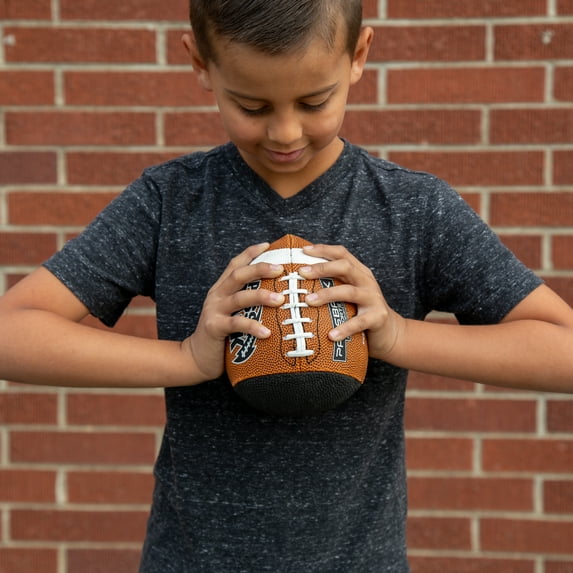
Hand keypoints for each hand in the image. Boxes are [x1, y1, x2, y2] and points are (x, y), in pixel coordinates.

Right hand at [181, 242, 285, 381]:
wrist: (197, 358)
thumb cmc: (223, 335)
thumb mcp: (233, 313)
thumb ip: (248, 303)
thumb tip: (280, 296)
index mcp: (222, 288)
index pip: (235, 264)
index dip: (250, 253)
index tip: (269, 245)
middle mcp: (217, 295)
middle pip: (238, 275)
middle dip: (260, 269)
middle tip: (281, 269)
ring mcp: (214, 310)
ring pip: (239, 297)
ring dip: (261, 296)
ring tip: (280, 299)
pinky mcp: (214, 327)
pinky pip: (236, 324)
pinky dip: (253, 326)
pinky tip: (267, 332)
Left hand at [299, 243, 404, 360]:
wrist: (391, 333)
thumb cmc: (360, 312)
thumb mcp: (348, 294)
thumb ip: (331, 285)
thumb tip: (296, 283)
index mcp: (358, 272)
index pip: (342, 253)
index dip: (323, 249)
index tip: (303, 250)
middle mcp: (366, 281)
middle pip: (345, 267)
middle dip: (322, 268)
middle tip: (301, 273)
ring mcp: (373, 298)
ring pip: (349, 292)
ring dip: (327, 295)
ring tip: (309, 301)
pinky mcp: (378, 317)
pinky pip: (359, 322)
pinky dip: (344, 328)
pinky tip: (331, 335)